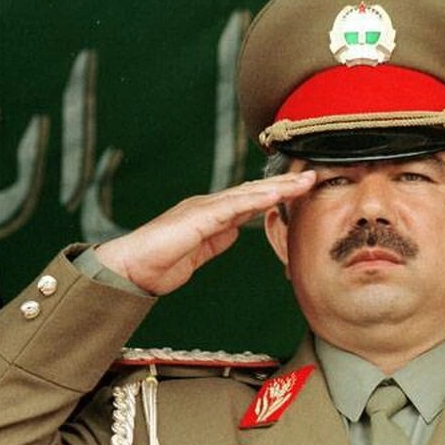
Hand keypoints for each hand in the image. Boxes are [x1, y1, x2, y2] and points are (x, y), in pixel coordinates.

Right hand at [94, 171, 315, 294]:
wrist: (131, 269)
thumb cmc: (160, 262)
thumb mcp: (200, 252)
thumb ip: (218, 240)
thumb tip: (236, 231)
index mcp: (212, 213)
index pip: (251, 199)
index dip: (277, 192)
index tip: (302, 188)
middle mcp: (210, 205)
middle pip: (254, 190)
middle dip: (285, 183)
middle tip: (313, 175)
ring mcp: (203, 208)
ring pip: (248, 193)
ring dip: (278, 186)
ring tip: (304, 181)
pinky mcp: (197, 217)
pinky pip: (232, 207)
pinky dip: (255, 199)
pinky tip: (275, 195)